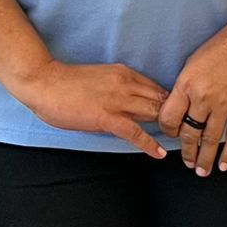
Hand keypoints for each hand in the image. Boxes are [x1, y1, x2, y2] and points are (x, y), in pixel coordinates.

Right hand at [17, 59, 169, 158]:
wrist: (44, 82)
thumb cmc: (66, 82)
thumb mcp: (100, 78)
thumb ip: (118, 88)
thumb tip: (130, 103)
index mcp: (124, 73)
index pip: (156, 88)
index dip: (168, 102)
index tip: (175, 114)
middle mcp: (126, 84)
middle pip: (161, 100)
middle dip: (173, 115)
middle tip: (181, 130)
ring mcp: (117, 101)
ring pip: (153, 114)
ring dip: (166, 128)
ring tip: (175, 141)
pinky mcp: (107, 118)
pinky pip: (135, 133)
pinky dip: (150, 144)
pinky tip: (159, 153)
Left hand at [159, 11, 226, 174]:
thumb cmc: (223, 45)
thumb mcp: (193, 62)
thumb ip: (185, 87)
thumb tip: (181, 107)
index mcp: (187, 85)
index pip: (169, 118)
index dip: (167, 130)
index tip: (171, 133)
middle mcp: (203, 98)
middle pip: (189, 133)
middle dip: (186, 151)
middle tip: (186, 162)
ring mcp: (225, 106)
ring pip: (210, 140)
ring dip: (204, 158)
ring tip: (201, 171)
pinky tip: (224, 165)